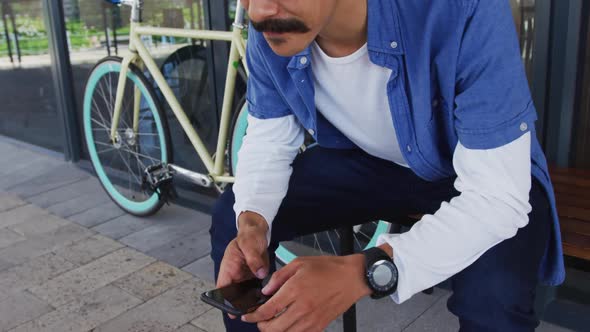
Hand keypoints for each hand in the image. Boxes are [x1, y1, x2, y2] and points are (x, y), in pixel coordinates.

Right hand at [217, 212, 269, 317]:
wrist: (258, 231)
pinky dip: (260, 294)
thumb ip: (254, 259)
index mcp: (228, 266)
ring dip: (251, 300)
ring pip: (245, 294)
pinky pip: (255, 289)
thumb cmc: (249, 235)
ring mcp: (244, 276)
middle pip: (234, 294)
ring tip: (261, 304)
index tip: (232, 308)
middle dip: (241, 303)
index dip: (225, 299)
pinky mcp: (254, 276)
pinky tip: (268, 297)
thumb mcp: (250, 244)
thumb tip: (260, 273)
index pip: (222, 287)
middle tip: (251, 309)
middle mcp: (235, 274)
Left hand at [241, 254, 371, 331]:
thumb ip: (279, 277)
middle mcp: (302, 308)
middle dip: (261, 326)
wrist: (352, 278)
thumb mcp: (299, 263)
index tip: (247, 316)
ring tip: (271, 323)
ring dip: (274, 331)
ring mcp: (312, 320)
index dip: (253, 316)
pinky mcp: (320, 326)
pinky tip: (287, 326)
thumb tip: (266, 291)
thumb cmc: (327, 268)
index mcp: (294, 290)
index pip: (268, 310)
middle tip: (258, 320)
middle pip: (274, 328)